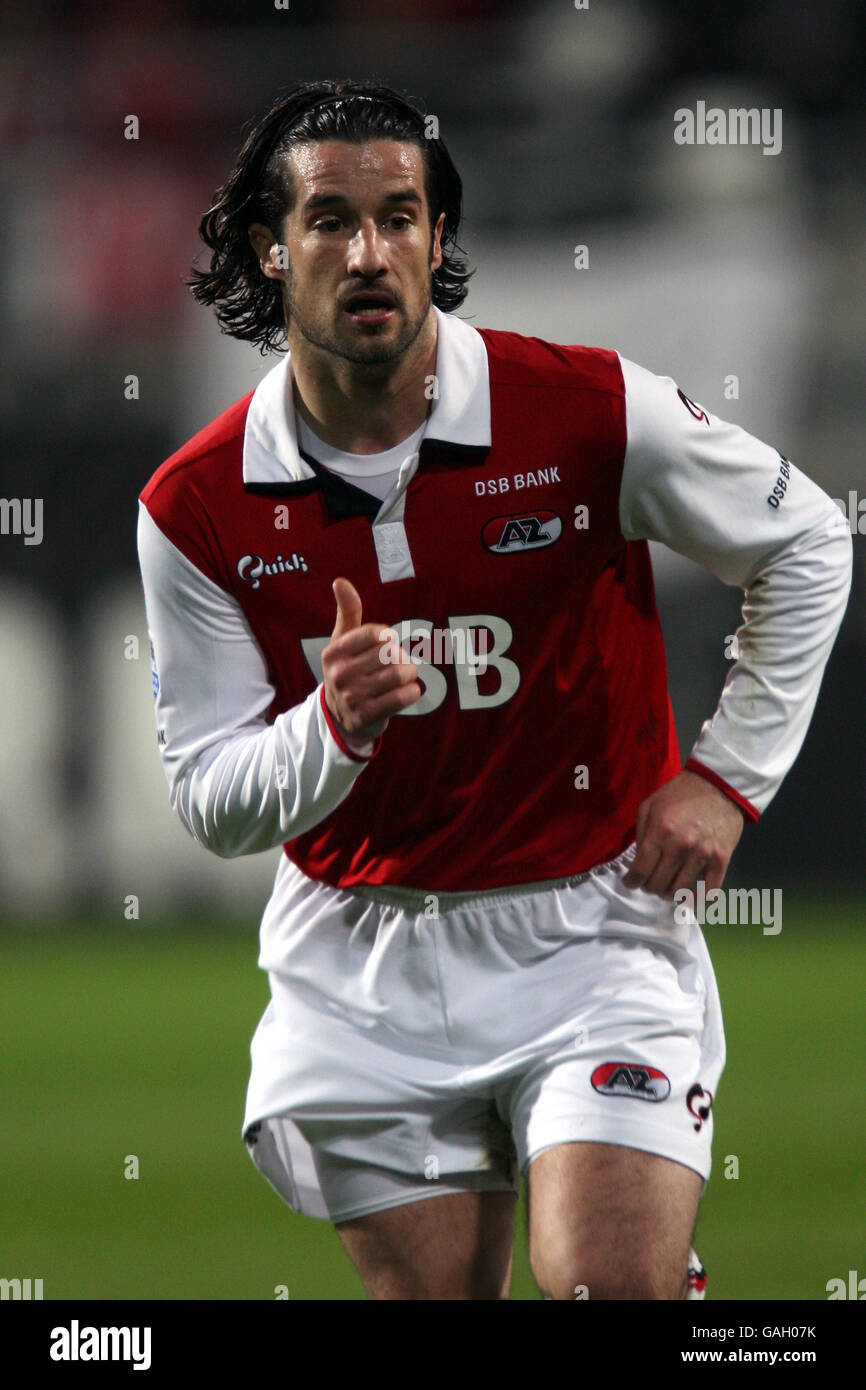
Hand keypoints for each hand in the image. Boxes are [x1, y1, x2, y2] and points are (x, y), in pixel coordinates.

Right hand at [321, 577, 421, 741]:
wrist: (341, 716)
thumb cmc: (347, 668)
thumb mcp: (342, 640)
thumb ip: (347, 610)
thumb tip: (340, 581)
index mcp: (334, 652)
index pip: (375, 633)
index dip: (389, 636)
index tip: (387, 641)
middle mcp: (339, 674)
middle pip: (390, 653)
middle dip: (401, 656)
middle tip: (398, 662)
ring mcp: (352, 697)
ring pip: (398, 675)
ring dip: (410, 673)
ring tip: (406, 675)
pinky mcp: (366, 716)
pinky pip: (401, 698)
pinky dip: (412, 692)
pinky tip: (409, 690)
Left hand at [622, 770, 744, 899]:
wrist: (719, 785)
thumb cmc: (680, 794)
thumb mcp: (650, 805)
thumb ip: (641, 834)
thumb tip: (639, 861)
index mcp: (660, 831)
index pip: (640, 871)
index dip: (632, 882)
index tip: (631, 882)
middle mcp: (680, 846)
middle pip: (658, 884)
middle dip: (650, 887)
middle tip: (650, 883)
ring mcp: (703, 854)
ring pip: (680, 892)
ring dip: (670, 894)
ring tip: (668, 888)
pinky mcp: (722, 859)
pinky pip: (709, 892)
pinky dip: (697, 900)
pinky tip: (690, 897)